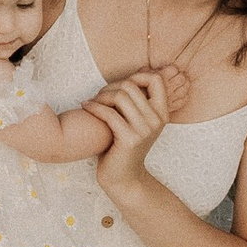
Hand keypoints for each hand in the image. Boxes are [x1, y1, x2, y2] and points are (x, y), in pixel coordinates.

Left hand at [88, 66, 181, 190]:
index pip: (156, 79)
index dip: (136, 76)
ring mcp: (144, 130)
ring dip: (100, 96)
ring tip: (92, 102)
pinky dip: (93, 107)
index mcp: (162, 113)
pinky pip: (109, 113)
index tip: (120, 85)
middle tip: (98, 96)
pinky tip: (85, 107)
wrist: (123, 178)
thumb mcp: (138, 121)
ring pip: (120, 97)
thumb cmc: (124, 145)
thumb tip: (139, 69)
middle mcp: (156, 120)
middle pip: (131, 85)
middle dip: (110, 86)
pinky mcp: (129, 139)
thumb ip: (139, 100)